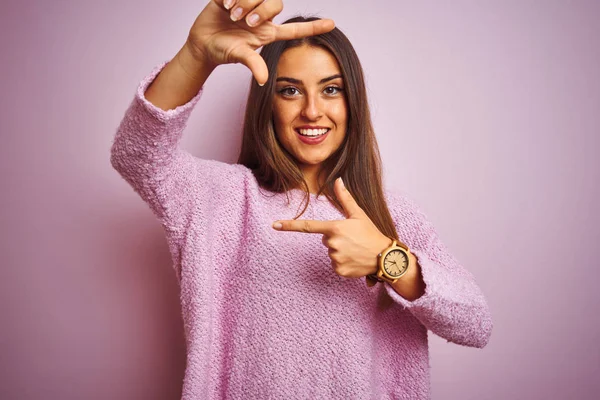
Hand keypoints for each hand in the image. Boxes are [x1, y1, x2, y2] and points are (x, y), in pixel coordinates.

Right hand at [185, 0, 334, 84]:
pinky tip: (225, 4)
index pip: (295, 29)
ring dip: (245, 3)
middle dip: (261, 10)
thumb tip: (264, 79)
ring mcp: (249, 5)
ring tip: (232, 14)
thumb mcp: (239, 56)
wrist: (202, 43)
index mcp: (268, 33)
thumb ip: (253, 63)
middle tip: (245, 21)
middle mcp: (262, 17)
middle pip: (275, 4)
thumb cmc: (223, 51)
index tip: (332, 24)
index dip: (313, 28)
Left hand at [272, 178, 392, 278]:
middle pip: (325, 239)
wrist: (384, 257)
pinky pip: (335, 265)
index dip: (290, 225)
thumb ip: (345, 198)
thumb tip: (338, 180)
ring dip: (340, 251)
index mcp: (335, 228)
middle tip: (352, 239)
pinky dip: (343, 263)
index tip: (275, 225)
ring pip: (330, 252)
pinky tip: (354, 259)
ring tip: (355, 249)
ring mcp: (335, 258)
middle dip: (336, 238)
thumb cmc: (371, 233)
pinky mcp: (339, 270)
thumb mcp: (359, 214)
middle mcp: (332, 244)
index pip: (307, 226)